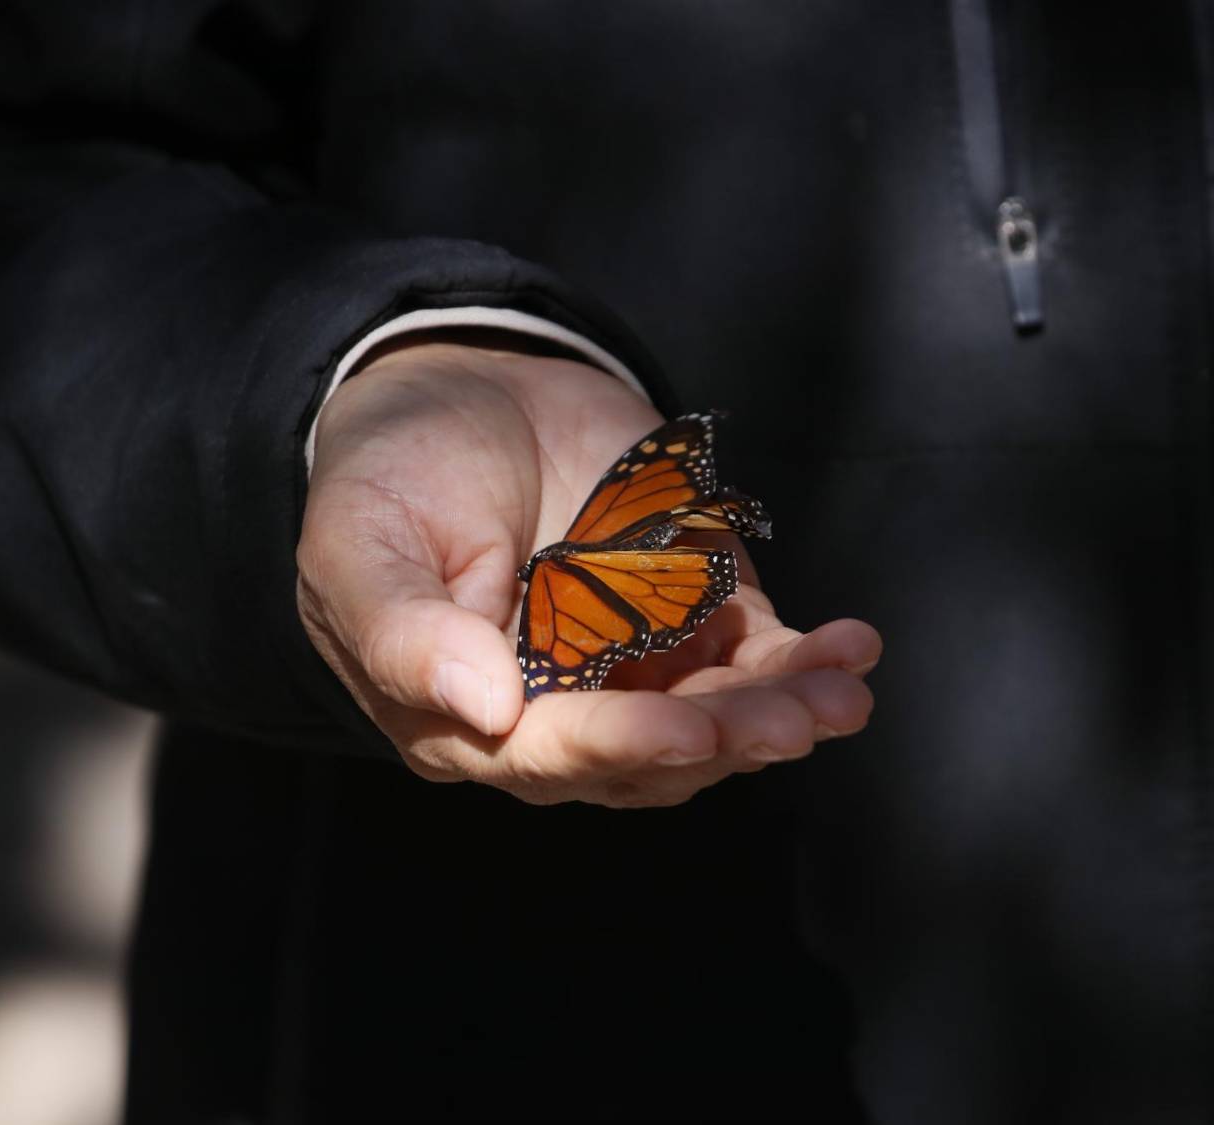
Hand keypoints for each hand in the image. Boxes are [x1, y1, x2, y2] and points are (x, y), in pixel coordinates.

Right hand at [298, 338, 879, 807]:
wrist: (462, 389)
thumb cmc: (392, 476)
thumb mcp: (361, 546)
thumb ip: (406, 633)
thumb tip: (483, 709)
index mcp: (473, 719)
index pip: (555, 752)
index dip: (624, 744)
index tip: (688, 730)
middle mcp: (563, 710)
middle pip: (655, 754)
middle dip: (726, 739)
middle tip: (791, 723)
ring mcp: (636, 666)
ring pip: (718, 716)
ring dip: (782, 712)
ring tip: (840, 692)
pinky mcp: (693, 617)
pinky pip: (756, 657)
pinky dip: (806, 661)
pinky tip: (852, 649)